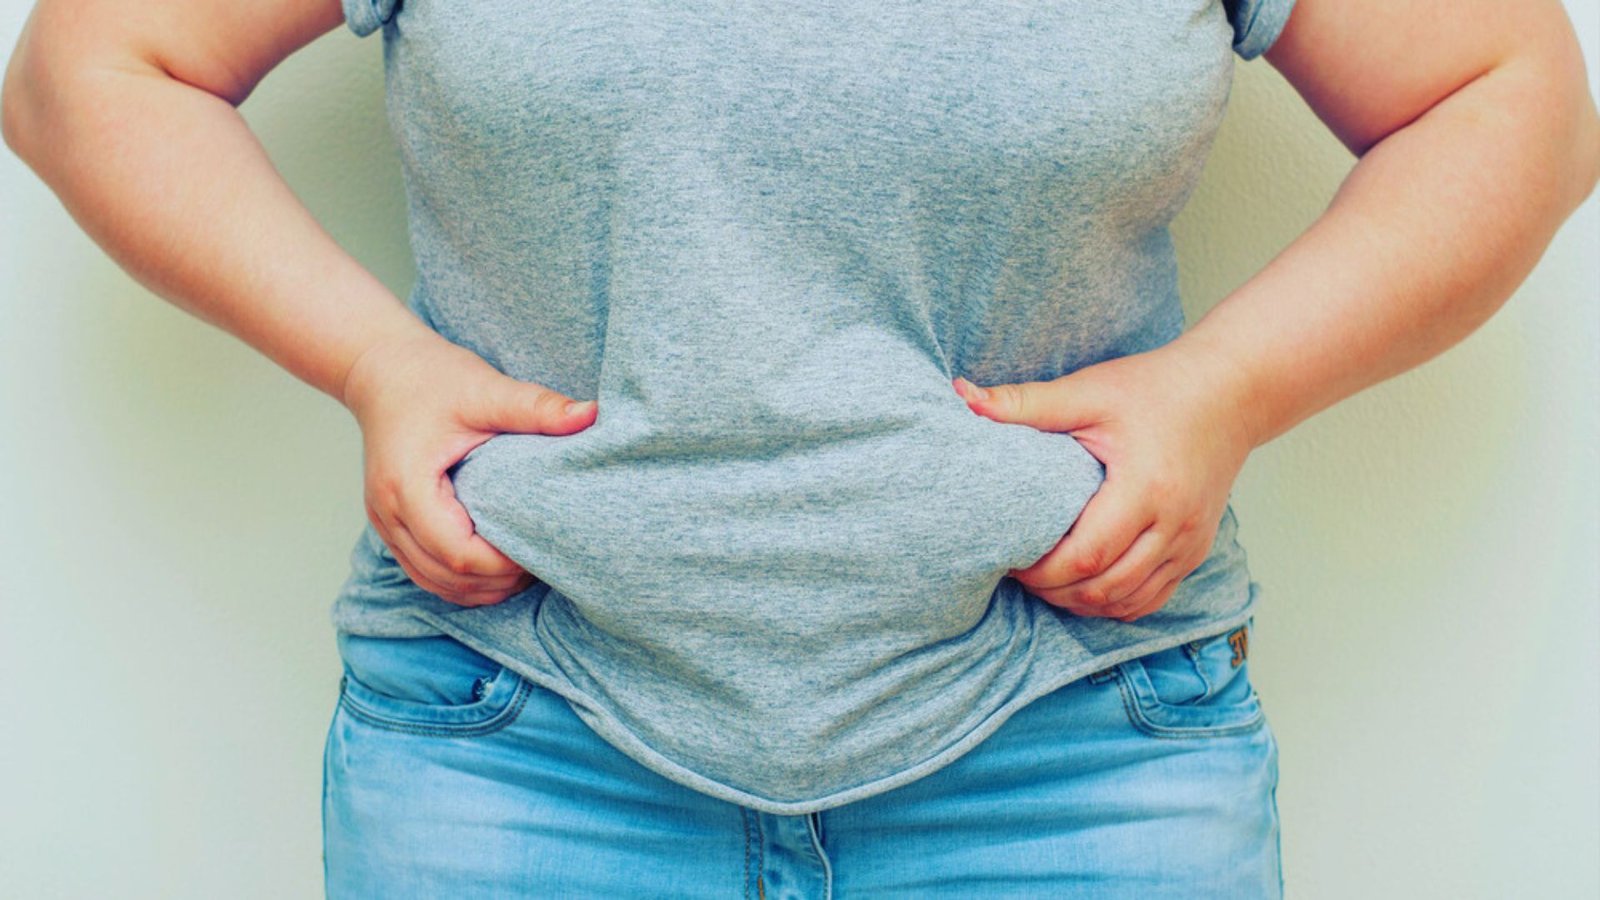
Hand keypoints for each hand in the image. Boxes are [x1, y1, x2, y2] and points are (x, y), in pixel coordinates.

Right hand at [340, 332, 597, 606]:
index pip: (457, 553)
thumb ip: (536, 407)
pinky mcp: (391, 526)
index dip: (502, 563)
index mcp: (407, 486)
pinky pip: (425, 572)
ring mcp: (385, 524)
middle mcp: (388, 513)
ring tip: (526, 567)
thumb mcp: (485, 389)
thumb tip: (592, 415)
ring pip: (433, 583)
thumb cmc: (430, 378)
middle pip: (446, 577)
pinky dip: (461, 580)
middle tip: (545, 561)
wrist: (382, 370)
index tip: (542, 547)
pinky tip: (497, 567)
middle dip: (497, 581)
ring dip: (480, 587)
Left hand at [952, 339, 1256, 621]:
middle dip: (1055, 592)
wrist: (1231, 391)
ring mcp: (1191, 543)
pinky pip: (1152, 598)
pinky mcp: (1197, 550)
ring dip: (1082, 602)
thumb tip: (962, 397)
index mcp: (1147, 488)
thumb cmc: (1155, 387)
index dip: (1042, 570)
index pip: (1086, 555)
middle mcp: (1175, 525)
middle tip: (1018, 574)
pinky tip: (1084, 588)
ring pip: (1128, 602)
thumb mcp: (1089, 390)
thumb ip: (1026, 403)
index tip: (1009, 558)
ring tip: (1045, 582)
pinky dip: (1115, 602)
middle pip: (1105, 588)